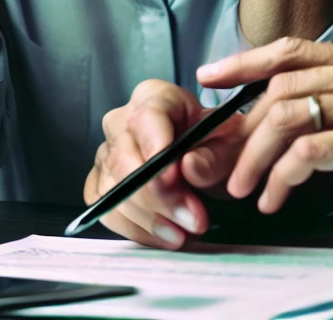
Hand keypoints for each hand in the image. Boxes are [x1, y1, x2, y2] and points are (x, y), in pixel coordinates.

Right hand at [84, 80, 245, 248]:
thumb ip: (215, 155)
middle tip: (193, 219)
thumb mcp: (231, 144)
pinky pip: (107, 211)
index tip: (175, 177)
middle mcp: (122, 122)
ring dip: (150, 219)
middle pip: (125, 159)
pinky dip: (137, 230)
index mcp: (154, 97)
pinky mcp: (101, 185)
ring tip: (185, 233)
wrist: (209, 160)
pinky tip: (165, 236)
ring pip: (113, 190)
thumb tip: (188, 166)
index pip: (146, 117)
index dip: (156, 148)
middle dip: (159, 196)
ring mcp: (107, 154)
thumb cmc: (217, 144)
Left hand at [195, 38, 332, 232]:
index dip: (246, 60)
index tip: (211, 75)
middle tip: (223, 164)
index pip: (294, 49)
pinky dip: (284, 174)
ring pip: (289, 114)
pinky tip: (278, 196)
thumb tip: (284, 123)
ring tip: (247, 189)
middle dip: (242, 128)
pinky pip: (312, 148)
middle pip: (282, 85)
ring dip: (256, 156)